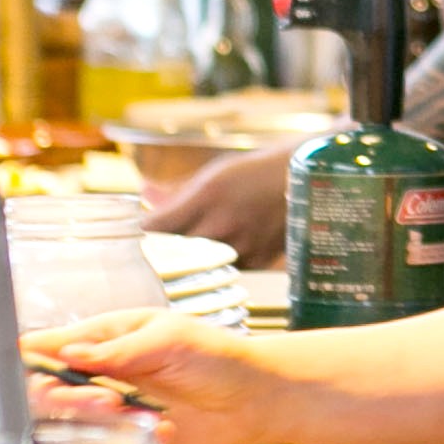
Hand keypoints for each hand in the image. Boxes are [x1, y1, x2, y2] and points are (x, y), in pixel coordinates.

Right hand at [0, 307, 288, 443]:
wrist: (254, 398)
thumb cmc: (215, 355)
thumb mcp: (172, 339)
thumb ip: (123, 349)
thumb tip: (75, 352)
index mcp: (98, 342)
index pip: (38, 350)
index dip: (0, 361)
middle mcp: (93, 381)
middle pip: (44, 393)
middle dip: (66, 400)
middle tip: (110, 401)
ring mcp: (105, 417)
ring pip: (67, 428)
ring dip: (94, 426)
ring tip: (139, 417)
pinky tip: (151, 438)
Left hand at [145, 153, 286, 268]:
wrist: (306, 183)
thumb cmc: (256, 173)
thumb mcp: (213, 174)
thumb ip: (176, 191)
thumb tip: (145, 195)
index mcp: (207, 197)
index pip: (155, 226)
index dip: (142, 231)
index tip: (136, 230)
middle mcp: (222, 225)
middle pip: (172, 251)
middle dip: (161, 248)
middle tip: (156, 244)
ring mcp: (240, 247)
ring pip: (196, 265)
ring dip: (187, 259)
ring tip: (187, 248)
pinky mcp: (255, 263)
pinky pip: (222, 270)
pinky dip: (214, 264)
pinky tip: (218, 251)